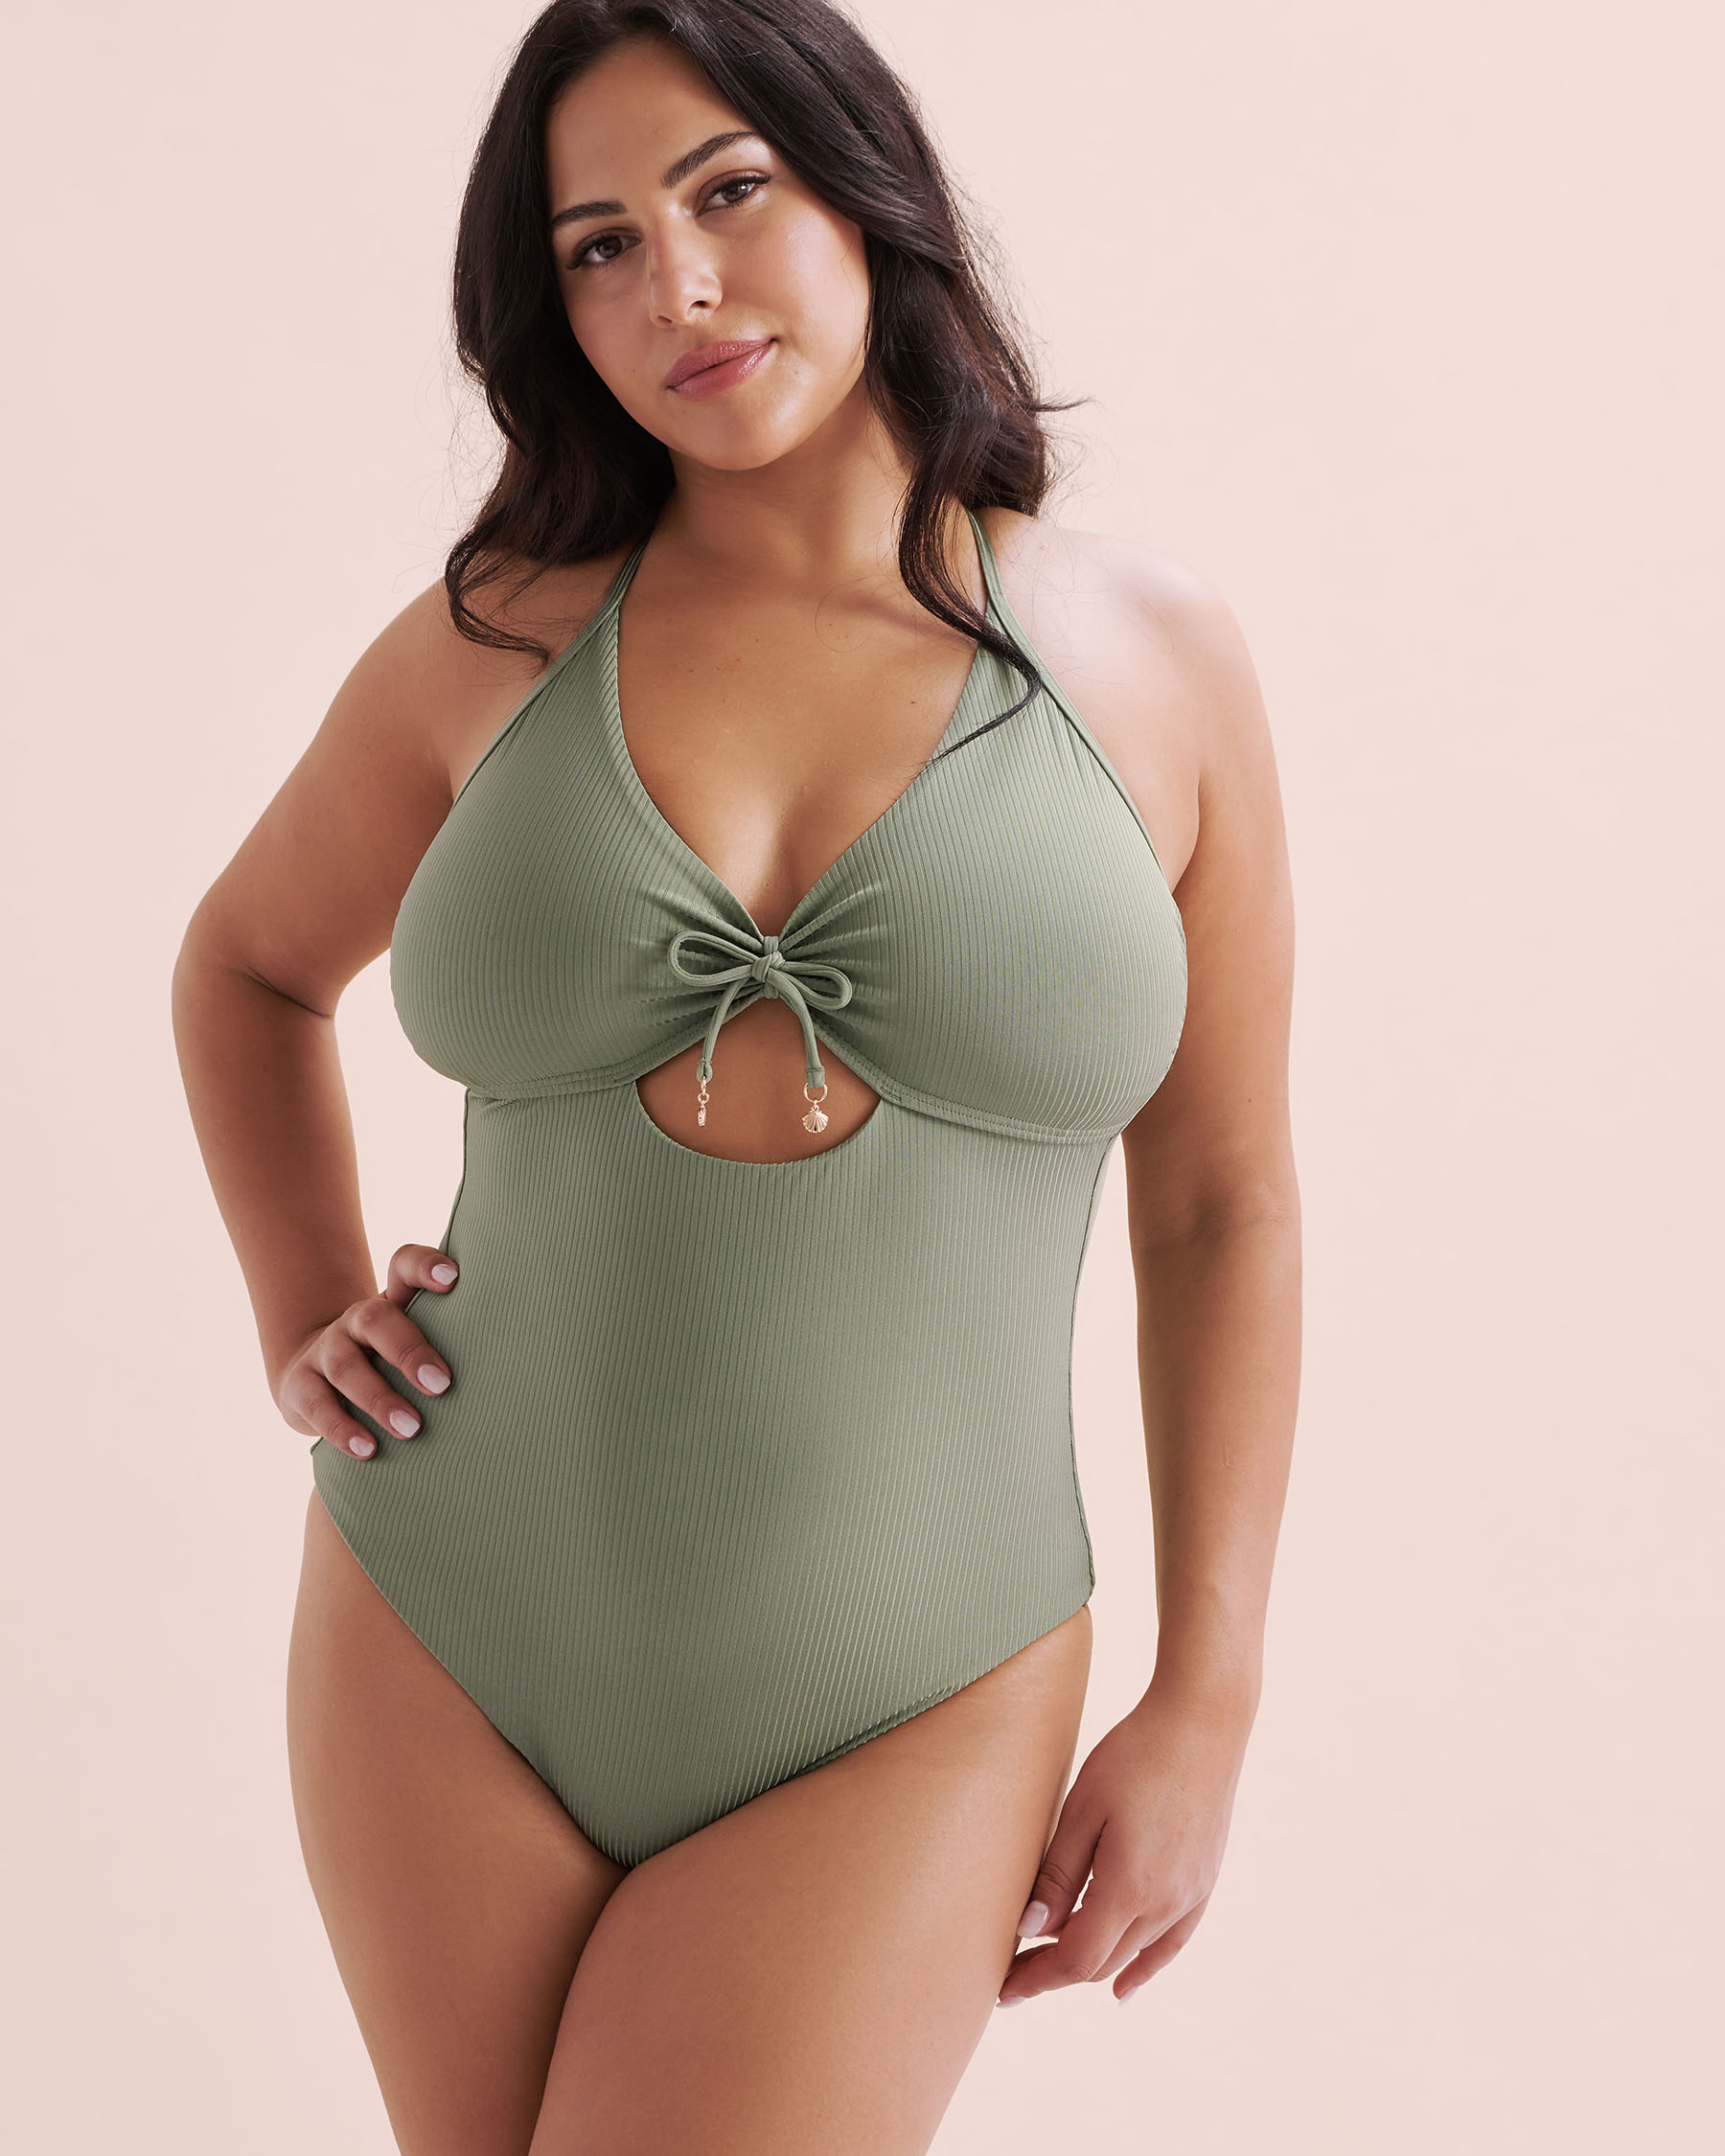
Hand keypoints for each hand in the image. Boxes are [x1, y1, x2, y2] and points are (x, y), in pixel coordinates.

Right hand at [275, 1243, 459, 1458]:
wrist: (314, 1381)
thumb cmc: (390, 1366)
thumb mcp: (421, 1346)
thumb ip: (460, 1342)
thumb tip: (533, 1365)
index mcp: (391, 1302)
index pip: (403, 1266)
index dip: (425, 1265)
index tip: (454, 1278)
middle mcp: (356, 1321)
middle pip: (377, 1319)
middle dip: (410, 1351)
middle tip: (443, 1384)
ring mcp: (325, 1351)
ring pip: (347, 1367)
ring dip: (379, 1399)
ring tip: (411, 1429)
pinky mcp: (300, 1387)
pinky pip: (318, 1405)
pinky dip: (343, 1429)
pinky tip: (368, 1451)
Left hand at [997, 1680, 1251, 2007]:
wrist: (1202, 1721)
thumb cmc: (1134, 1754)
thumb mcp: (1083, 1808)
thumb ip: (1058, 1874)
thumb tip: (1029, 1931)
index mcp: (1130, 1888)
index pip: (1075, 1959)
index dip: (1036, 1978)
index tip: (1002, 1990)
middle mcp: (1165, 1904)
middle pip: (1101, 1962)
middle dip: (1053, 1973)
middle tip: (1012, 1973)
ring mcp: (1190, 1896)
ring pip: (1132, 1954)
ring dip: (1091, 1965)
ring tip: (1049, 1969)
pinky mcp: (1203, 1882)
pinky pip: (1171, 1942)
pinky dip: (1144, 1967)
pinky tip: (1123, 1986)